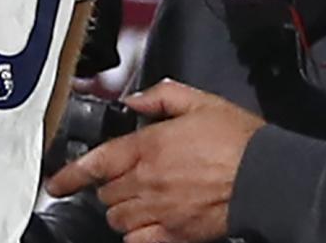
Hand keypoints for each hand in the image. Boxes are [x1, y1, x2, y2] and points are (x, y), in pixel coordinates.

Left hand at [43, 80, 263, 242]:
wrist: (269, 177)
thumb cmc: (239, 141)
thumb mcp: (200, 102)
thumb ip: (161, 96)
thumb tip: (134, 99)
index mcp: (148, 147)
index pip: (95, 163)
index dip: (69, 175)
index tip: (56, 184)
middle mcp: (148, 181)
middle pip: (105, 193)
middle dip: (109, 187)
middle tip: (125, 180)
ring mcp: (161, 210)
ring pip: (117, 218)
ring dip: (121, 210)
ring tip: (137, 201)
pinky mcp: (176, 233)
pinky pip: (138, 240)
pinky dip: (136, 234)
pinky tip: (146, 224)